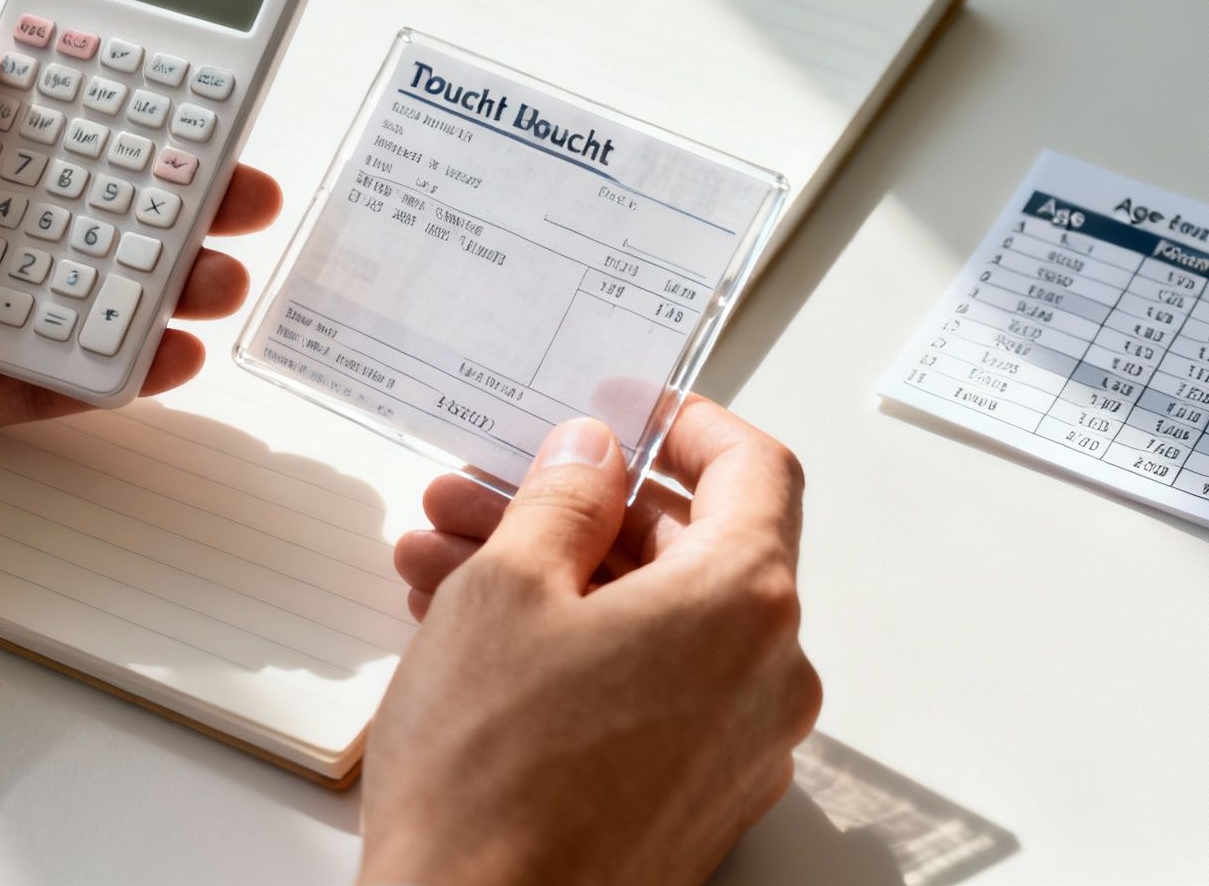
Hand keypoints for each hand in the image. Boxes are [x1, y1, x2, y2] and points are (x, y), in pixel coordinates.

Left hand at [0, 17, 280, 612]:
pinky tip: (156, 356)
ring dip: (145, 276)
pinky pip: (39, 376)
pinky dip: (103, 368)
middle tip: (230, 185)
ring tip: (213, 272)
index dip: (87, 86)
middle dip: (151, 187)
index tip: (171, 79)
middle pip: (57, 193)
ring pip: (64, 281)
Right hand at [362, 400, 820, 885]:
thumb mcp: (506, 591)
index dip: (686, 424)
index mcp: (742, 602)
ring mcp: (738, 746)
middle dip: (576, 512)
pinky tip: (476, 640)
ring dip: (556, 580)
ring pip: (654, 621)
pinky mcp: (697, 798)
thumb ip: (562, 499)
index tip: (628, 412)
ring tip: (442, 567)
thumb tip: (592, 458)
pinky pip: (651, 688)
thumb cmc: (494, 779)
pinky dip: (578, 648)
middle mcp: (766, 674)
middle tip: (484, 494)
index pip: (754, 468)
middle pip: (688, 547)